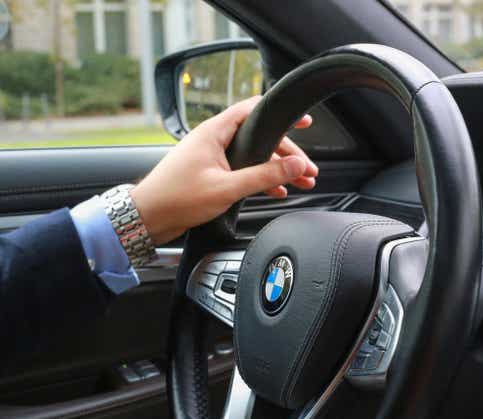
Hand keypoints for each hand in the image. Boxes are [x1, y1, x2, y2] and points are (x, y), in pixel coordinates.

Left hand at [131, 96, 317, 244]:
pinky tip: (276, 191)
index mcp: (215, 132)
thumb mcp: (227, 187)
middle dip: (287, 154)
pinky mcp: (212, 173)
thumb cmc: (177, 198)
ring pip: (255, 156)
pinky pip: (245, 170)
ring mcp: (213, 157)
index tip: (305, 122)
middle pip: (261, 138)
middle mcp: (215, 140)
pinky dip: (262, 179)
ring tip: (301, 182)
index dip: (281, 114)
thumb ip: (264, 175)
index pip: (254, 110)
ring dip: (278, 169)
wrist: (147, 218)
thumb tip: (296, 165)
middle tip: (308, 169)